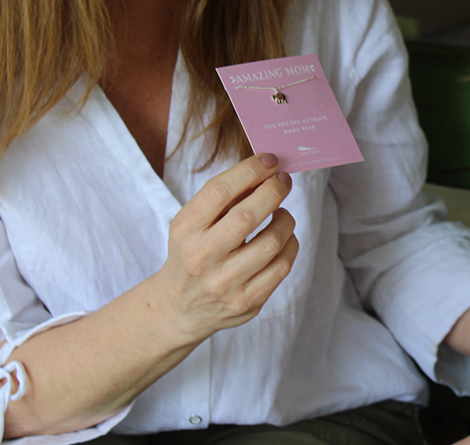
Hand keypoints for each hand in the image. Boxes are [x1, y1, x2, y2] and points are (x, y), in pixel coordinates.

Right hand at [153, 153, 298, 344]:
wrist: (179, 308)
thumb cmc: (191, 253)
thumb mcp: (191, 224)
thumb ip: (223, 199)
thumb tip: (264, 169)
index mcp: (185, 231)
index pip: (218, 192)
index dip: (249, 171)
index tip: (269, 161)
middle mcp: (202, 258)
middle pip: (247, 217)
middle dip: (273, 191)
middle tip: (283, 181)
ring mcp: (225, 283)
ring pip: (271, 243)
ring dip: (285, 220)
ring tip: (282, 213)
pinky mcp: (247, 302)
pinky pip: (281, 267)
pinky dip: (289, 245)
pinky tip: (283, 238)